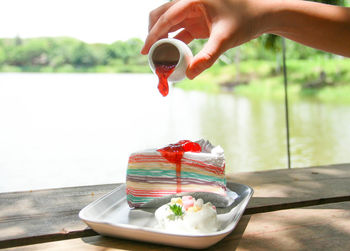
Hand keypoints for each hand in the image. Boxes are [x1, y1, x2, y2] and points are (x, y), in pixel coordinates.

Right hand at [141, 0, 266, 78]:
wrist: (263, 15)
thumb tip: (190, 75)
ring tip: (159, 57)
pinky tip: (173, 55)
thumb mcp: (225, 39)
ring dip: (163, 38)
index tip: (145, 51)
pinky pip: (180, 31)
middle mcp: (191, 2)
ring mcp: (194, 11)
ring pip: (169, 23)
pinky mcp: (198, 20)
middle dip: (153, 34)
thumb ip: (207, 57)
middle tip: (150, 54)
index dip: (153, 35)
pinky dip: (174, 42)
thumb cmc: (247, 20)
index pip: (167, 17)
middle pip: (162, 15)